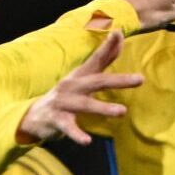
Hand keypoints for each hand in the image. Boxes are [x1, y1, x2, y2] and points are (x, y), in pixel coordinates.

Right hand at [19, 33, 140, 145]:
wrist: (34, 115)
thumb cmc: (66, 96)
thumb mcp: (83, 77)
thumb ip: (103, 60)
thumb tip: (120, 37)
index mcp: (80, 75)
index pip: (97, 59)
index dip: (107, 47)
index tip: (118, 33)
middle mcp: (72, 86)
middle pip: (97, 81)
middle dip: (118, 80)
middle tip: (140, 79)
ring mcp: (64, 102)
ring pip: (85, 105)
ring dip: (103, 107)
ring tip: (122, 112)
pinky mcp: (57, 120)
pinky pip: (68, 128)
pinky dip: (77, 134)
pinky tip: (87, 141)